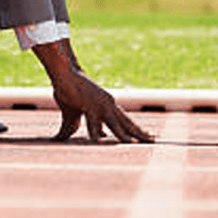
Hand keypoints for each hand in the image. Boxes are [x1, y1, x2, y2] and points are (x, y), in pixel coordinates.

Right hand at [30, 39, 152, 143]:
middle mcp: (108, 105)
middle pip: (126, 122)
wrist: (64, 73)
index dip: (136, 129)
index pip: (126, 120)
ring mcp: (100, 105)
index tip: (146, 137)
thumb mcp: (75, 113)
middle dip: (139, 133)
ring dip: (124, 135)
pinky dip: (95, 133)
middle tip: (154, 140)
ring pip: (114, 123)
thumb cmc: (69, 91)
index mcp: (108, 106)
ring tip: (134, 144)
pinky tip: (98, 142)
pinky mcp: (88, 105)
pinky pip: (92, 122)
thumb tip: (85, 139)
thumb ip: (79, 126)